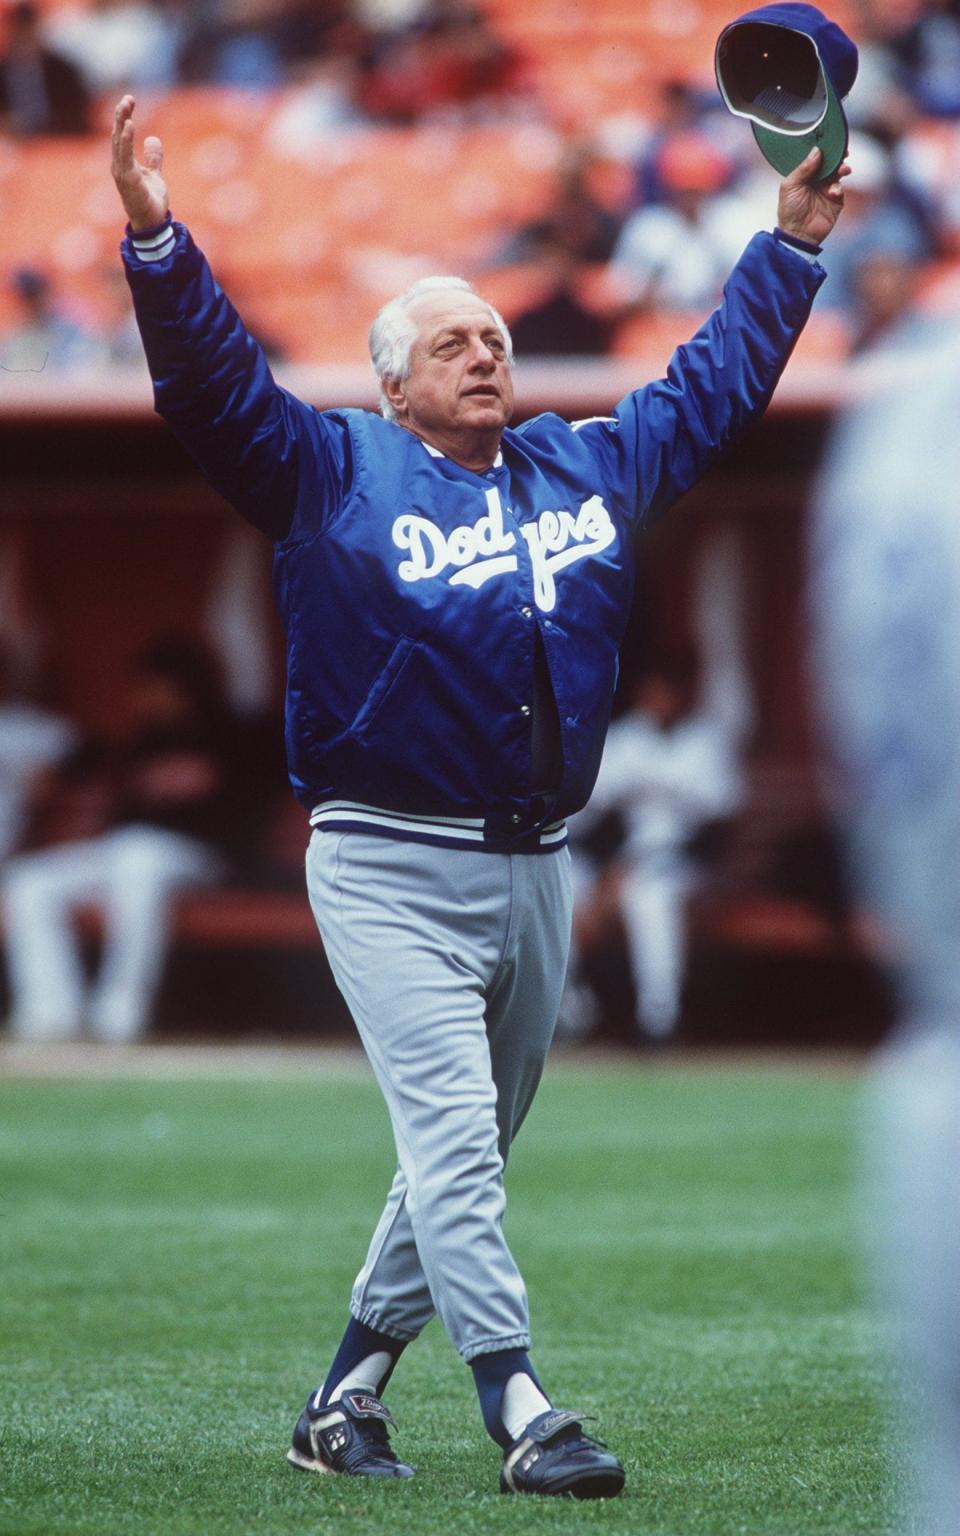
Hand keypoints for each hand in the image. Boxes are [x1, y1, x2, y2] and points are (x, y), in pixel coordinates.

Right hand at [111, 93, 168, 231]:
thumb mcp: (155, 175)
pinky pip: (125, 154)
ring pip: (119, 142)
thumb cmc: (150, 201)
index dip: (124, 117)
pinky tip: (129, 124)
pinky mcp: (127, 178)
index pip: (122, 135)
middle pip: (118, 135)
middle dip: (121, 115)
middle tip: (127, 98)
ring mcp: (121, 172)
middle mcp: (119, 165)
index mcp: (124, 163)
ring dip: (122, 122)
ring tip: (126, 106)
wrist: (152, 223)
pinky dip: (126, 139)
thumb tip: (152, 138)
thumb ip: (153, 158)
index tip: (130, 101)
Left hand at [777, 146, 850, 245]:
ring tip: (843, 170)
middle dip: (838, 155)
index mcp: (804, 174)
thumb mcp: (790, 186)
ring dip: (842, 168)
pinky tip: (832, 192)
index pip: (816, 157)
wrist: (798, 235)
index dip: (824, 149)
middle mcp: (817, 180)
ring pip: (838, 172)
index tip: (831, 141)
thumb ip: (803, 168)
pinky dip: (838, 188)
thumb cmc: (789, 211)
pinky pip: (840, 188)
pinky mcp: (836, 201)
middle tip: (844, 151)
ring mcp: (827, 189)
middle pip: (830, 162)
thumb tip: (817, 151)